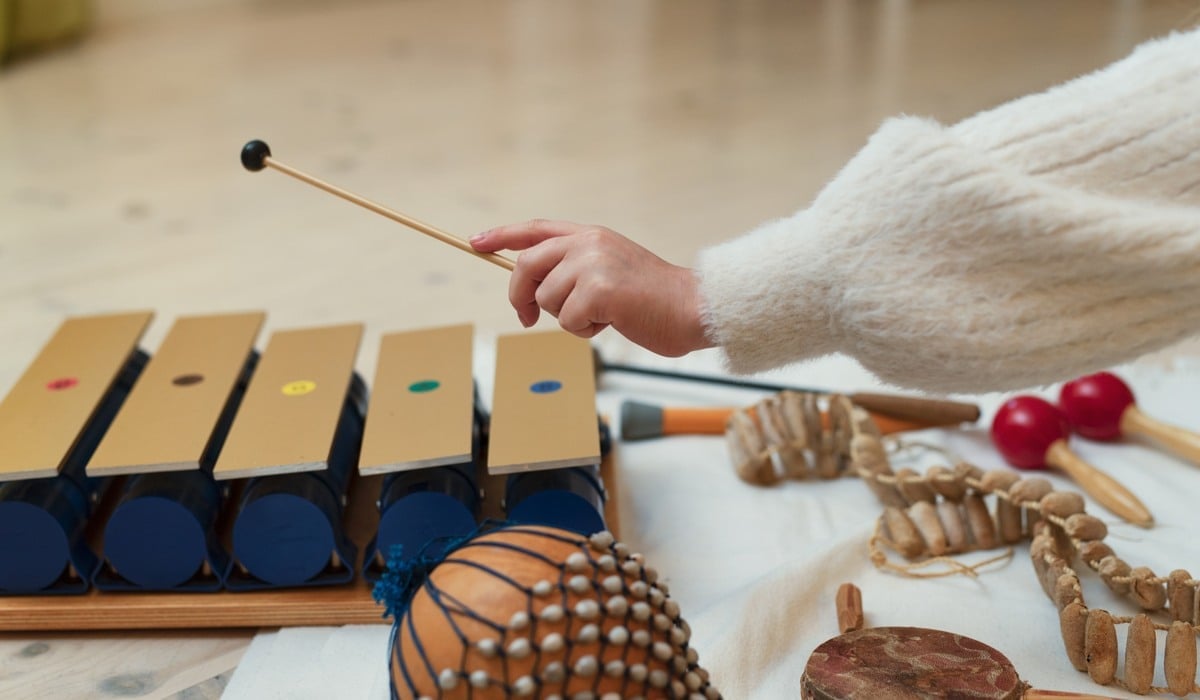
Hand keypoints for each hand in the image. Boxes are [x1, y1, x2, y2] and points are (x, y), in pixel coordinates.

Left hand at [470, 219, 711, 356]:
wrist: (693, 308)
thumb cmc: (654, 300)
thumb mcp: (611, 272)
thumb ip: (576, 271)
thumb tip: (534, 291)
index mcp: (591, 235)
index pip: (535, 230)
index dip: (501, 235)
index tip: (475, 242)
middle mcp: (589, 243)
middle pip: (526, 266)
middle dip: (519, 296)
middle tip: (527, 318)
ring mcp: (593, 264)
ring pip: (547, 299)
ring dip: (568, 319)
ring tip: (602, 316)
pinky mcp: (599, 290)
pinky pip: (567, 320)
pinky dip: (585, 331)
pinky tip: (612, 322)